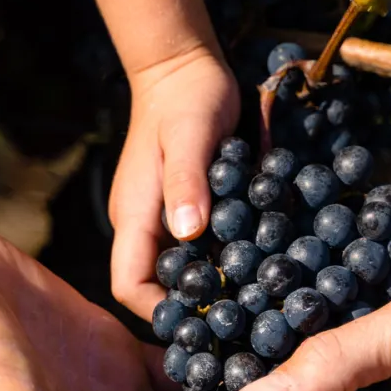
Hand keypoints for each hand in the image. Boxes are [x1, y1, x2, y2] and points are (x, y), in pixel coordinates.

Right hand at [109, 48, 239, 318]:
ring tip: (258, 302)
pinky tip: (262, 267)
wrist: (187, 69)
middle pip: (157, 288)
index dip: (157, 311)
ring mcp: (166, 220)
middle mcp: (145, 226)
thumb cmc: (187, 98)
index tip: (202, 321)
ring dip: (214, 288)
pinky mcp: (190, 211)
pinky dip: (227, 262)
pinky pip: (203, 250)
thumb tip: (187, 232)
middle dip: (193, 309)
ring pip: (183, 273)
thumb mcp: (191, 134)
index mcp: (133, 216)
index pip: (128, 284)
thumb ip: (187, 180)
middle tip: (242, 321)